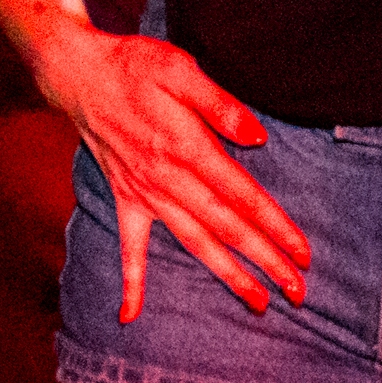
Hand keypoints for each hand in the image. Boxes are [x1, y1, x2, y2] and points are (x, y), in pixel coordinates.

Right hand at [36, 19, 306, 320]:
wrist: (79, 74)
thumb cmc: (134, 65)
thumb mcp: (179, 68)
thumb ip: (219, 104)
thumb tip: (257, 137)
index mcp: (187, 149)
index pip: (242, 196)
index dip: (275, 226)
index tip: (302, 252)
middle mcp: (167, 180)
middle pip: (226, 228)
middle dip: (264, 261)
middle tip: (298, 291)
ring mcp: (145, 194)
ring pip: (193, 242)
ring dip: (226, 274)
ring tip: (259, 302)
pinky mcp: (126, 198)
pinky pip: (128, 248)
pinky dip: (131, 282)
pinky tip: (130, 316)